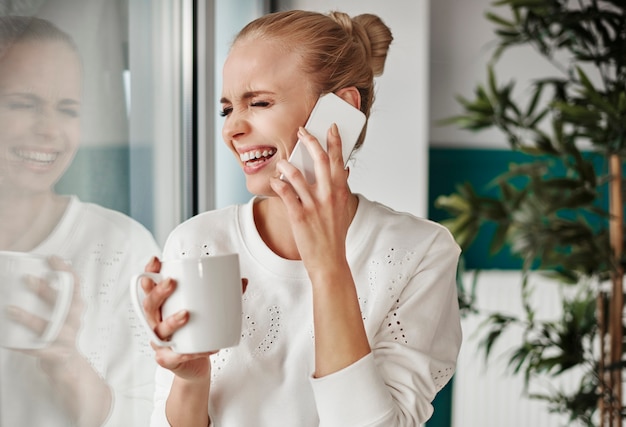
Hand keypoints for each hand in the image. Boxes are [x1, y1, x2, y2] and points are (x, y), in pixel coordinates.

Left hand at [7, 256, 112, 424]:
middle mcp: (74, 322)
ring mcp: (67, 340)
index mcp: (75, 309)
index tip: (52, 258)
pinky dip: (23, 346)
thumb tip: (26, 279)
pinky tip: (8, 341)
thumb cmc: (59, 336)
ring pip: (52, 327)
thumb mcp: (59, 315)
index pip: (76, 285)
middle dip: (48, 290)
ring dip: (31, 318)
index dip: (66, 271)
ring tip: (10, 309)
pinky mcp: (58, 356)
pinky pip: (39, 350)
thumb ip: (51, 300)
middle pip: (66, 303)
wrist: (69, 368)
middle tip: (28, 279)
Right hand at [141, 257, 248, 382]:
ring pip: (158, 330)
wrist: (195, 366)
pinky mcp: (168, 360)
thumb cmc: (197, 334)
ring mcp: (160, 342)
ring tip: (186, 314)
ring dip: (171, 321)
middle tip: (172, 282)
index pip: (150, 289)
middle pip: (149, 306)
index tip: (156, 260)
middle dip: (158, 293)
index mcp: (163, 308)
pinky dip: (190, 352)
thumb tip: (242, 281)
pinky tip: (204, 348)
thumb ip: (223, 297)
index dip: (150, 274)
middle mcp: (156, 323)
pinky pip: (175, 356)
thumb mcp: (206, 314)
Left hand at [271, 125, 354, 273]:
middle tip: (301, 131)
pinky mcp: (299, 216)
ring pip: (297, 175)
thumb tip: (343, 173)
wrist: (329, 261)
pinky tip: (275, 180)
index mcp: (341, 192)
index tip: (331, 128)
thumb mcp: (343, 210)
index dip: (335, 141)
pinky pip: (286, 193)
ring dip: (287, 163)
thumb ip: (341, 190)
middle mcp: (329, 196)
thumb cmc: (334, 236)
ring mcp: (313, 205)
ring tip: (282, 160)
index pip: (339, 160)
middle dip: (310, 141)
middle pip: (320, 159)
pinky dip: (278, 183)